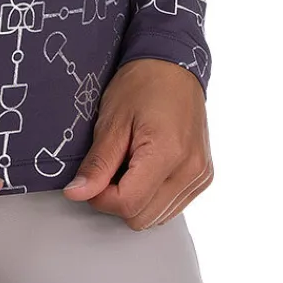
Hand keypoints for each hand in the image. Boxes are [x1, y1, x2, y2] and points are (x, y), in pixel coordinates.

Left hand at [62, 58, 212, 228]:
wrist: (174, 65)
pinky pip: (172, 206)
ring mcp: (200, 176)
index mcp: (168, 153)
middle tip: (109, 167)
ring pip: (157, 218)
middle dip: (117, 200)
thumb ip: (97, 162)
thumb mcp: (112, 119)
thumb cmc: (143, 83)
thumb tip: (78, 193)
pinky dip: (153, 195)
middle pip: (142, 218)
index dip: (101, 197)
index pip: (128, 204)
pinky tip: (145, 168)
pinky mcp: (203, 177)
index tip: (92, 178)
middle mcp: (191, 171)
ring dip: (136, 199)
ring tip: (129, 163)